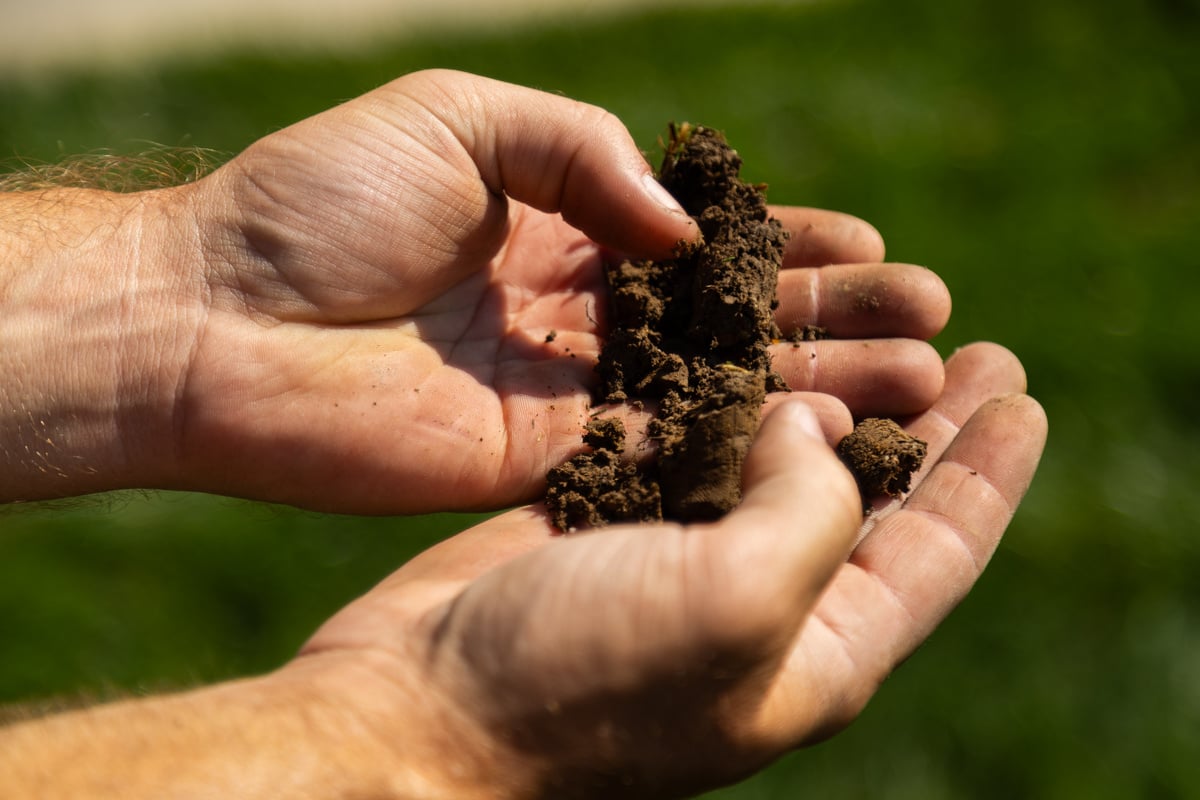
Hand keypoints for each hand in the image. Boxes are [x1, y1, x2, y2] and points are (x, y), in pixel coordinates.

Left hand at [157, 69, 947, 512]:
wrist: (216, 319)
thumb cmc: (318, 201)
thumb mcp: (460, 116)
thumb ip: (583, 152)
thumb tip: (688, 232)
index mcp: (558, 224)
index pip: (701, 238)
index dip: (787, 241)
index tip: (871, 243)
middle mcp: (575, 313)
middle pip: (728, 321)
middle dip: (828, 318)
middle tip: (927, 320)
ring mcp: (564, 393)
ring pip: (713, 394)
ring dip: (811, 388)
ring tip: (911, 382)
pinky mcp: (540, 462)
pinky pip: (657, 453)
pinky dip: (737, 447)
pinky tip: (819, 441)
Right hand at [293, 342, 1044, 797]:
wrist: (420, 709)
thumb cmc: (581, 683)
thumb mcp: (736, 603)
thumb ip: (811, 508)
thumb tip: (816, 419)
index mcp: (818, 650)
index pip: (938, 551)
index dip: (987, 472)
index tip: (1022, 391)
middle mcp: (761, 606)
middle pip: (872, 500)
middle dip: (923, 423)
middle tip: (966, 343)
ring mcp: (684, 564)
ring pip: (783, 464)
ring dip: (827, 393)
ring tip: (865, 327)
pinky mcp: (613, 525)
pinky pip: (693, 447)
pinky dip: (728, 395)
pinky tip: (745, 345)